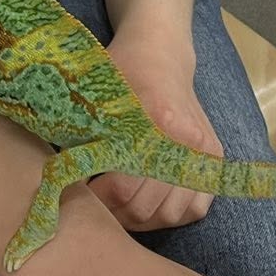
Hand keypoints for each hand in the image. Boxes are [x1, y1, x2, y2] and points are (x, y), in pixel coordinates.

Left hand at [91, 35, 222, 230]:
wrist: (162, 55)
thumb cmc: (124, 72)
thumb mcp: (99, 96)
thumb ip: (84, 134)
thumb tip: (60, 179)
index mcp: (157, 122)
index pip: (123, 186)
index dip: (95, 197)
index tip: (78, 193)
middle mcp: (187, 141)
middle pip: (145, 206)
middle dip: (114, 212)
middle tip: (94, 205)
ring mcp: (205, 152)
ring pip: (170, 214)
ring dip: (140, 220)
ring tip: (118, 208)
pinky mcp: (215, 159)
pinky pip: (195, 209)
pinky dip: (169, 214)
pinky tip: (148, 205)